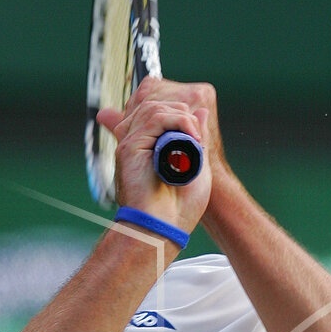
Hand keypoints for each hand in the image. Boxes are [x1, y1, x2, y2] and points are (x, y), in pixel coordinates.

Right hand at [96, 79, 212, 233]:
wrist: (165, 228)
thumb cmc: (180, 208)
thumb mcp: (197, 165)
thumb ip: (196, 137)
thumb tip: (201, 111)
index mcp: (149, 146)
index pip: (159, 111)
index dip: (180, 112)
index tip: (198, 133)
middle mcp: (137, 142)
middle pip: (155, 104)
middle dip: (182, 112)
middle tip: (198, 137)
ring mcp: (131, 143)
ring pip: (154, 107)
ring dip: (182, 117)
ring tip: (196, 138)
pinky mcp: (129, 148)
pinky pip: (153, 118)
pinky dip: (176, 121)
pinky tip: (190, 136)